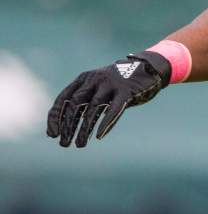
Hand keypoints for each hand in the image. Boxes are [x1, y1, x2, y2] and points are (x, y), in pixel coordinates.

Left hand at [46, 52, 171, 146]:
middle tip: (64, 144)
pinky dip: (106, 123)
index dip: (55, 118)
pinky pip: (114, 109)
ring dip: (84, 129)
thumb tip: (66, 127)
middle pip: (75, 104)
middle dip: (68, 126)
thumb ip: (86, 102)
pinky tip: (99, 136)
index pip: (63, 99)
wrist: (148, 68)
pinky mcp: (127, 91)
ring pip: (92, 109)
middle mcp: (94, 80)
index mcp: (84, 79)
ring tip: (80, 145)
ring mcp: (111, 84)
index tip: (52, 135)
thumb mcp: (99, 89)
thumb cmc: (120, 84)